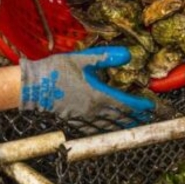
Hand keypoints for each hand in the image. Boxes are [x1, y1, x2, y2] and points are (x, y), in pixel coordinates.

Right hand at [20, 47, 156, 133]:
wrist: (33, 86)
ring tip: (133, 124)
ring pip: (110, 125)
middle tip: (147, 118)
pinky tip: (108, 128)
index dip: (141, 106)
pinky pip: (95, 129)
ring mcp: (84, 118)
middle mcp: (94, 111)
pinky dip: (106, 129)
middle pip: (121, 117)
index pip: (127, 104)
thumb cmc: (56, 71)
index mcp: (99, 95)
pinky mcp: (74, 121)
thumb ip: (107, 57)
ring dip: (123, 125)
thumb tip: (128, 54)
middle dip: (136, 117)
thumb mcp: (83, 59)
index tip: (151, 105)